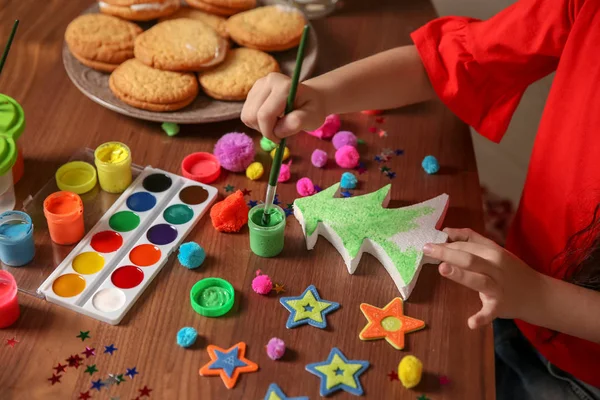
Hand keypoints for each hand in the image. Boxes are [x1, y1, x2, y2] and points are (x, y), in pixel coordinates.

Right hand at [241, 72, 325, 141]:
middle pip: (252, 115)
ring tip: (275, 125)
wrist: (308, 98)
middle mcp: (267, 81)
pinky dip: (256, 123)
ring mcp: (258, 85)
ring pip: (247, 115)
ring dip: (259, 127)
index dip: (269, 132)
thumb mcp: (312, 118)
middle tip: (278, 133)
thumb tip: (277, 131)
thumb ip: (297, 123)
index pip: (265, 115)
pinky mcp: (252, 92)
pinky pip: (246, 114)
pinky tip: (269, 120)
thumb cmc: (311, 108)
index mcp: (283, 85)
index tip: (280, 139)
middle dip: (264, 130)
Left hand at [423, 228, 542, 328]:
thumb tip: (446, 230)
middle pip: (470, 259)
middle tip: (426, 249)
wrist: (537, 294)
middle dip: (448, 253)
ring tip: (442, 269)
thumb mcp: (494, 250)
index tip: (428, 243)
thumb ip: (471, 239)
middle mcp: (495, 268)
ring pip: (478, 280)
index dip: (446, 244)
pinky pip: (489, 312)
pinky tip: (471, 323)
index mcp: (493, 252)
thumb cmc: (509, 270)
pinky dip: (482, 318)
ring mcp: (497, 288)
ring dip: (461, 275)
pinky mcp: (499, 307)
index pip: (467, 246)